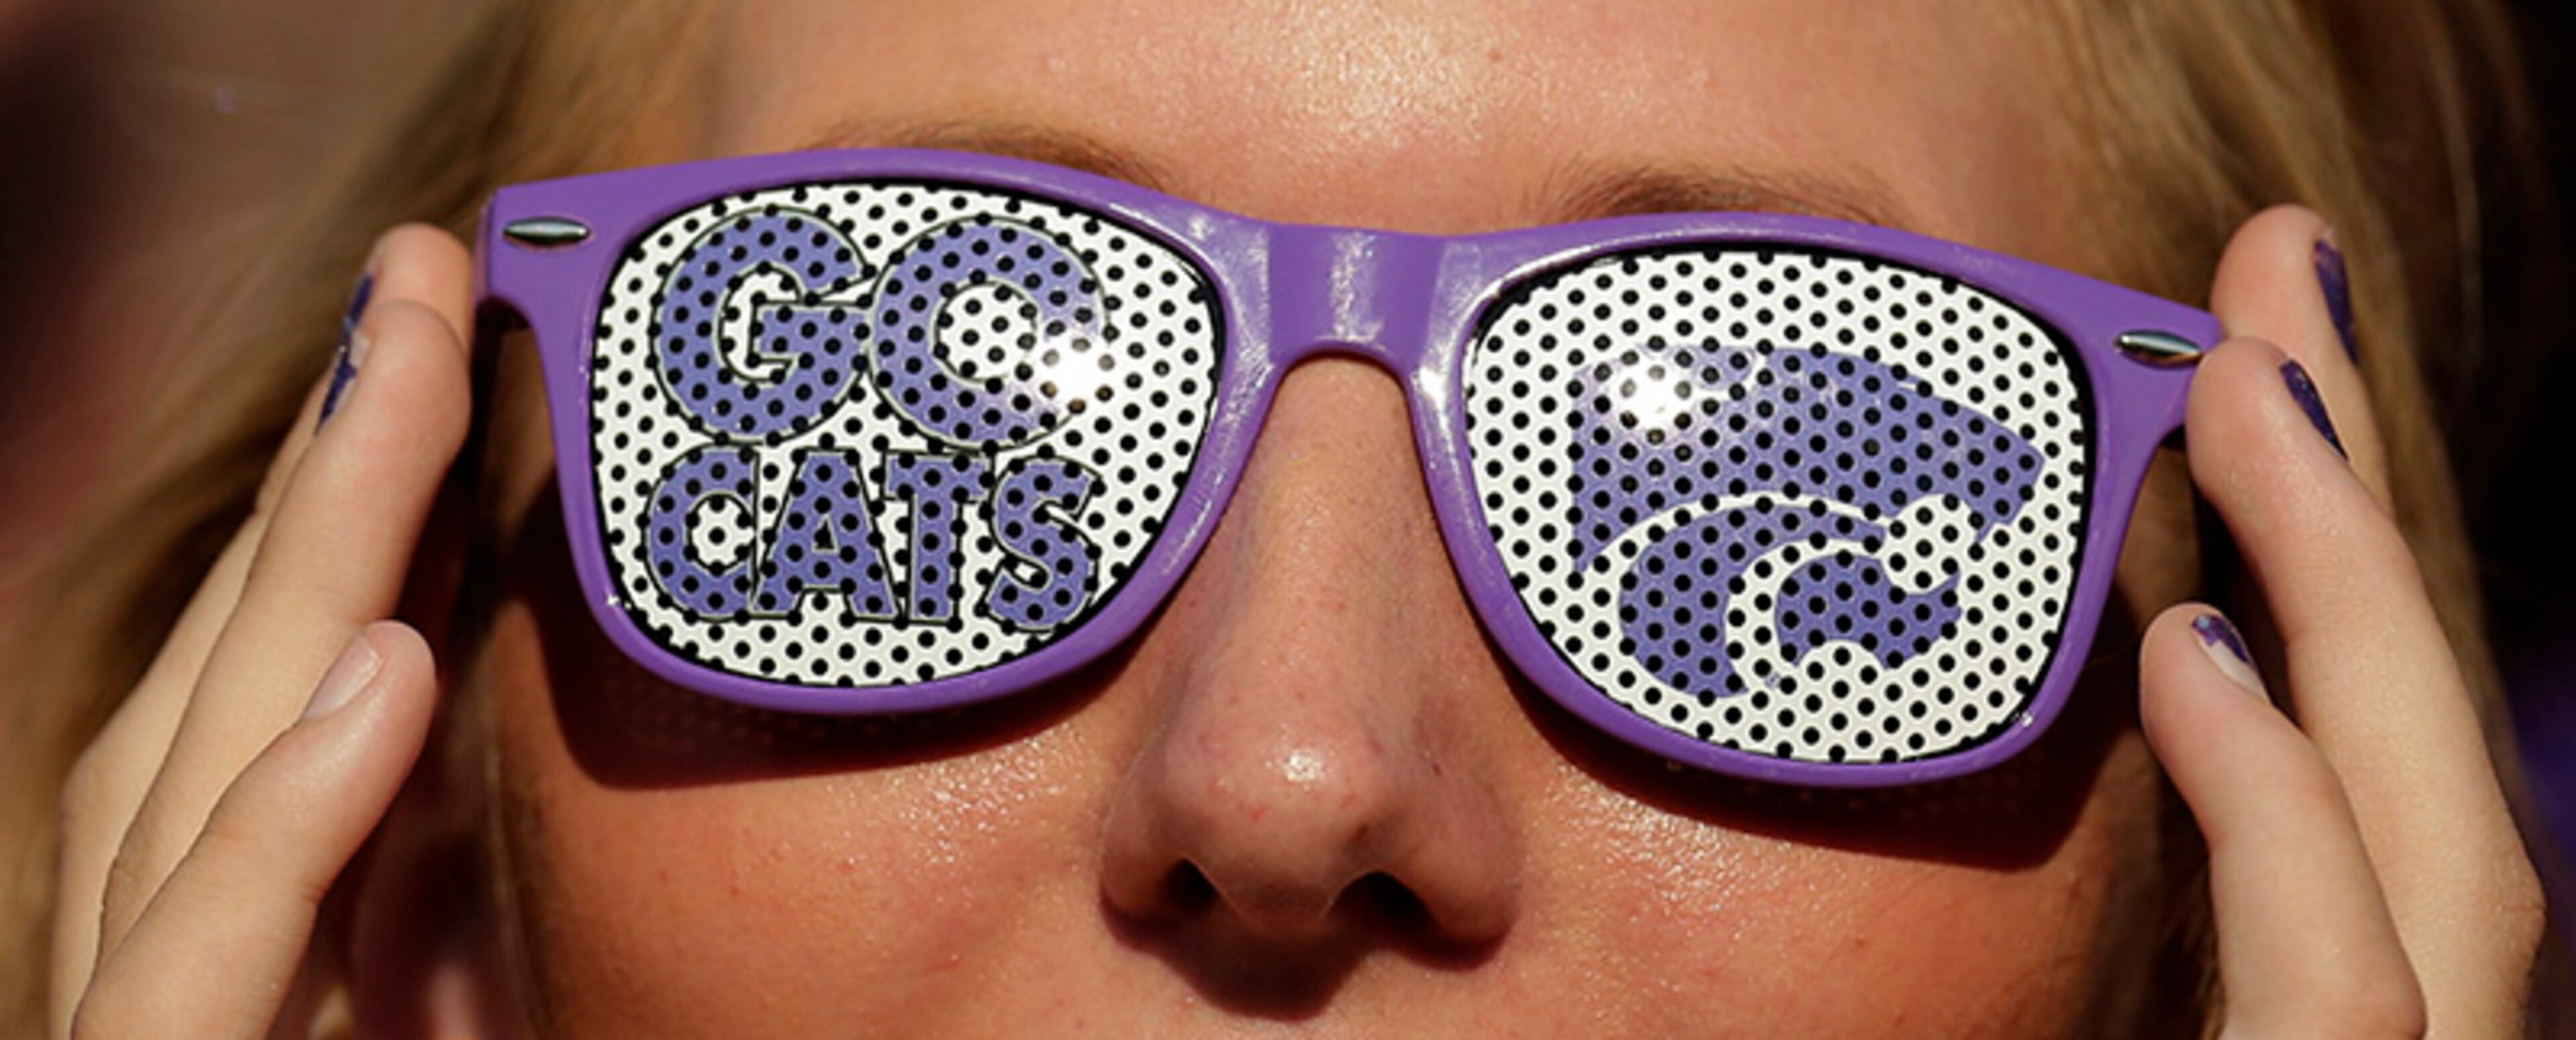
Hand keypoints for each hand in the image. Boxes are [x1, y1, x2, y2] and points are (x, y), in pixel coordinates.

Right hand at [50, 226, 476, 1038]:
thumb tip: (440, 664)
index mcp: (237, 901)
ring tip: (415, 367)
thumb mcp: (416, 987)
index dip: (352, 492)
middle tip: (426, 277)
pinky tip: (376, 671)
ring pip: (200, 755)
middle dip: (334, 460)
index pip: (287, 663)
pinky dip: (278, 813)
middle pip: (240, 663)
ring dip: (316, 552)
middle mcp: (163, 928)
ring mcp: (136, 1013)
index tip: (434, 337)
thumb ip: (408, 848)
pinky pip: (196, 958)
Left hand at [2142, 206, 2544, 1036]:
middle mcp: (2408, 1031)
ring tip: (2242, 386)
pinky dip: (2285, 817)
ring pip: (2443, 842)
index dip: (2323, 549)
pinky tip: (2195, 658)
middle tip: (2269, 282)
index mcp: (2328, 997)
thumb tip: (2064, 696)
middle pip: (2414, 752)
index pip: (2357, 755)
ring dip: (2351, 596)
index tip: (2238, 371)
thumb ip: (2120, 896)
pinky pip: (2340, 987)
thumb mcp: (2076, 1006)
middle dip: (2356, 509)